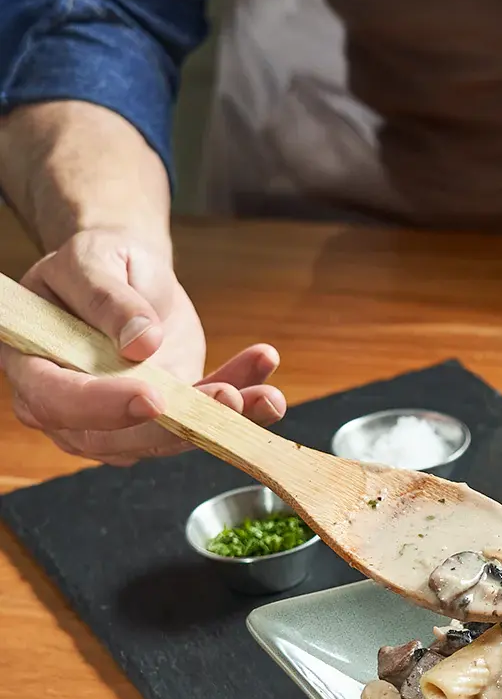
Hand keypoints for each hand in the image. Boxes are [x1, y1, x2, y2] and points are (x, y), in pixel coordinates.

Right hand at [0, 228, 285, 464]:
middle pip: (123, 437)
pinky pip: (206, 419)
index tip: (153, 397)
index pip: (61, 399)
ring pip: (175, 436)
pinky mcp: (170, 416)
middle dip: (182, 423)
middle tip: (228, 398)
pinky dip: (243, 403)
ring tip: (267, 397)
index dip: (105, 405)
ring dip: (226, 420)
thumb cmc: (96, 265)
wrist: (127, 274)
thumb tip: (139, 340)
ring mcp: (124, 421)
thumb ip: (106, 299)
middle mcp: (75, 410)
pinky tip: (268, 382)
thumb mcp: (91, 262)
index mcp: (36, 368)